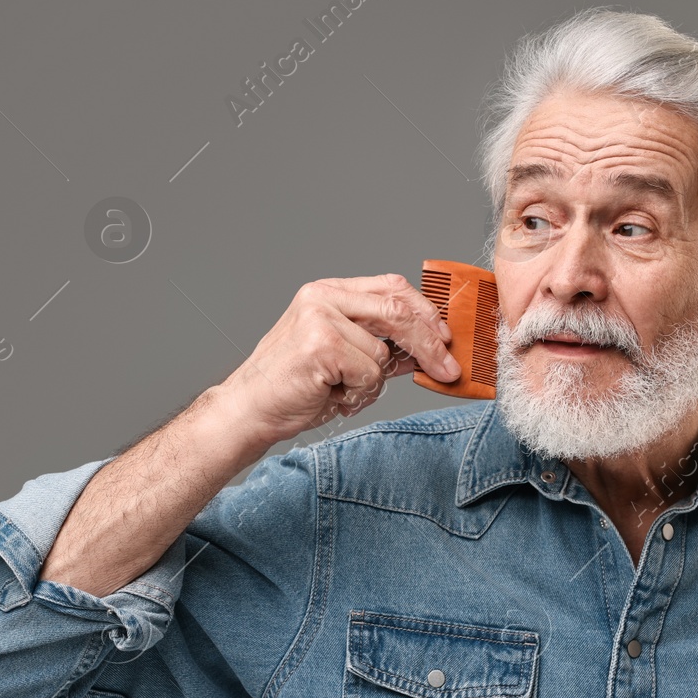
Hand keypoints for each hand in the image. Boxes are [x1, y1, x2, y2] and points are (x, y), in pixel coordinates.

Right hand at [214, 273, 460, 444]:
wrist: (249, 410)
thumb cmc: (293, 387)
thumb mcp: (342, 358)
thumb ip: (380, 346)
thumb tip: (427, 350)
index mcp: (328, 292)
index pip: (392, 287)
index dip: (425, 311)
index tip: (445, 337)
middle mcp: (323, 297)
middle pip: (397, 310)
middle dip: (430, 343)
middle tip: (447, 369)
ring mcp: (320, 318)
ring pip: (382, 353)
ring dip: (370, 383)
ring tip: (338, 389)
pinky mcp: (321, 344)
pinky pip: (369, 374)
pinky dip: (357, 394)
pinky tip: (330, 394)